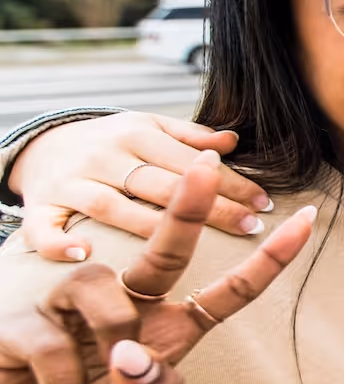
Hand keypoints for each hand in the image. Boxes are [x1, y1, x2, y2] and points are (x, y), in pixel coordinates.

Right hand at [0, 151, 315, 383]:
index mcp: (168, 335)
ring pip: (106, 291)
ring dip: (105, 340)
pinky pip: (54, 338)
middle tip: (203, 163)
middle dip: (187, 207)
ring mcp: (72, 312)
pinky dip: (59, 382)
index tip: (308, 218)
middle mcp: (126, 312)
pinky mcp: (22, 322)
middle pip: (166, 252)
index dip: (268, 261)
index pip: (227, 294)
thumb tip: (135, 356)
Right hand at [10, 113, 273, 261]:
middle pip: (160, 185)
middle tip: (250, 225)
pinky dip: (59, 243)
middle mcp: (103, 157)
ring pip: (113, 206)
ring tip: (196, 249)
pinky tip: (86, 255)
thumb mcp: (147, 128)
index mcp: (134, 134)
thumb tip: (232, 141)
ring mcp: (70, 183)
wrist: (39, 147)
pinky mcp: (41, 208)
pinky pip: (43, 228)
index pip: (189, 160)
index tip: (263, 202)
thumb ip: (188, 136)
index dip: (228, 181)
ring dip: (154, 227)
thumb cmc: (110, 144)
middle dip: (209, 207)